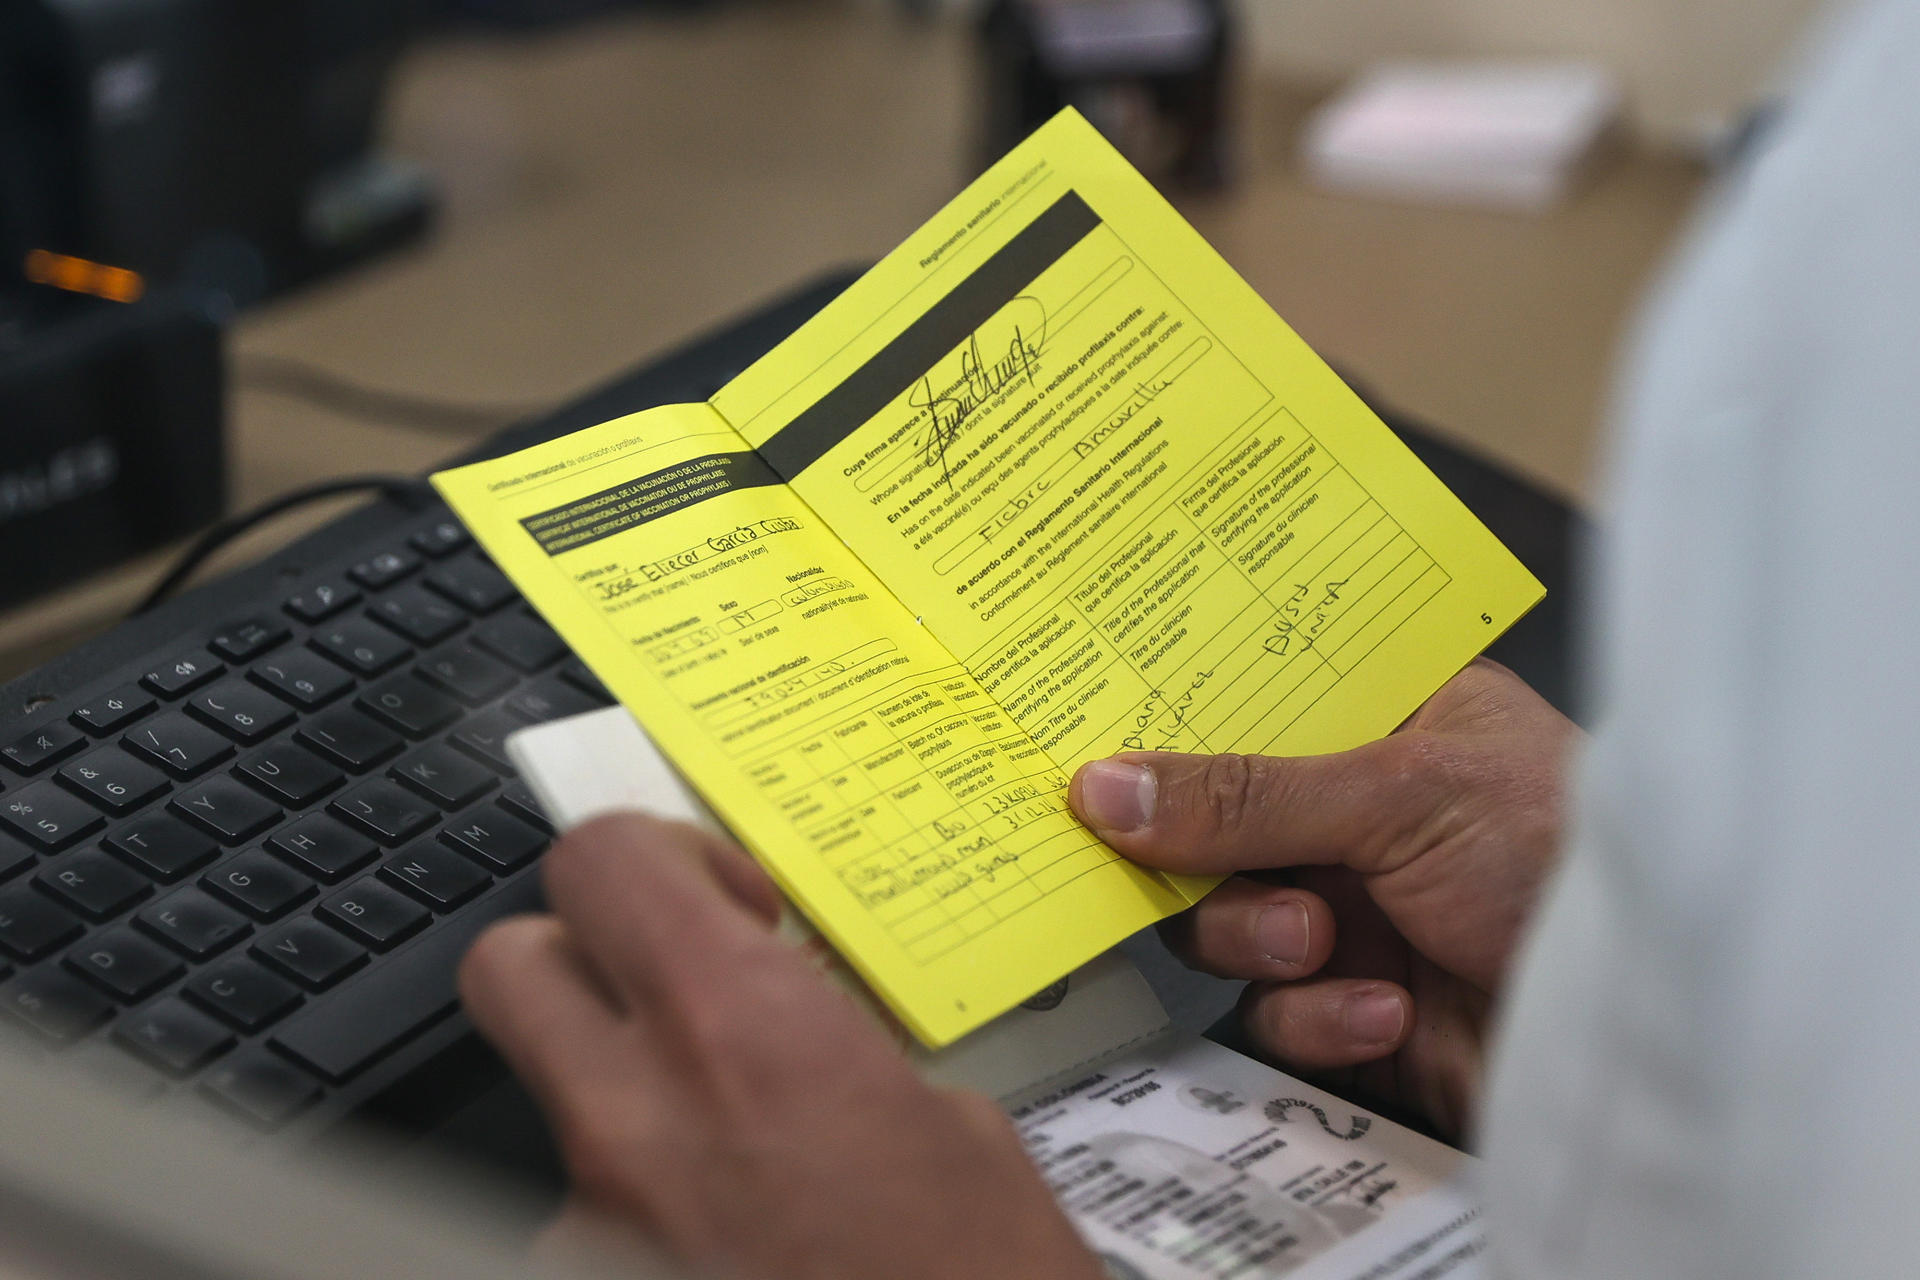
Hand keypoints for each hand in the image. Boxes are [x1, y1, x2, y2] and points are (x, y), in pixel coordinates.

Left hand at [458, 813, 1102, 1279]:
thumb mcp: (958, 1133)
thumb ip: (842, 1052)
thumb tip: (799, 1031)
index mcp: (746, 1037)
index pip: (607, 862)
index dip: (652, 856)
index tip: (711, 894)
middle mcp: (637, 1123)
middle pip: (511, 962)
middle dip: (579, 950)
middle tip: (668, 979)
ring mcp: (589, 1226)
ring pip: (546, 1101)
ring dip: (618, 1095)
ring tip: (726, 1149)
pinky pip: (579, 1216)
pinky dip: (638, 1211)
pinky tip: (725, 1238)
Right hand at [1069, 659, 1576, 1137]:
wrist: (1654, 1029)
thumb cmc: (1564, 860)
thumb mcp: (1401, 795)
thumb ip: (1247, 794)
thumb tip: (1105, 787)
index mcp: (1390, 721)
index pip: (1252, 701)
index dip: (1172, 720)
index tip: (1091, 734)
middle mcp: (1366, 813)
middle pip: (1214, 825)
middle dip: (1213, 858)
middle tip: (1231, 869)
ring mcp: (1359, 912)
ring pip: (1226, 924)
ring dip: (1263, 940)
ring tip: (1324, 943)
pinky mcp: (1357, 1008)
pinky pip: (1274, 1012)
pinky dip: (1317, 1016)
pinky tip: (1385, 1009)